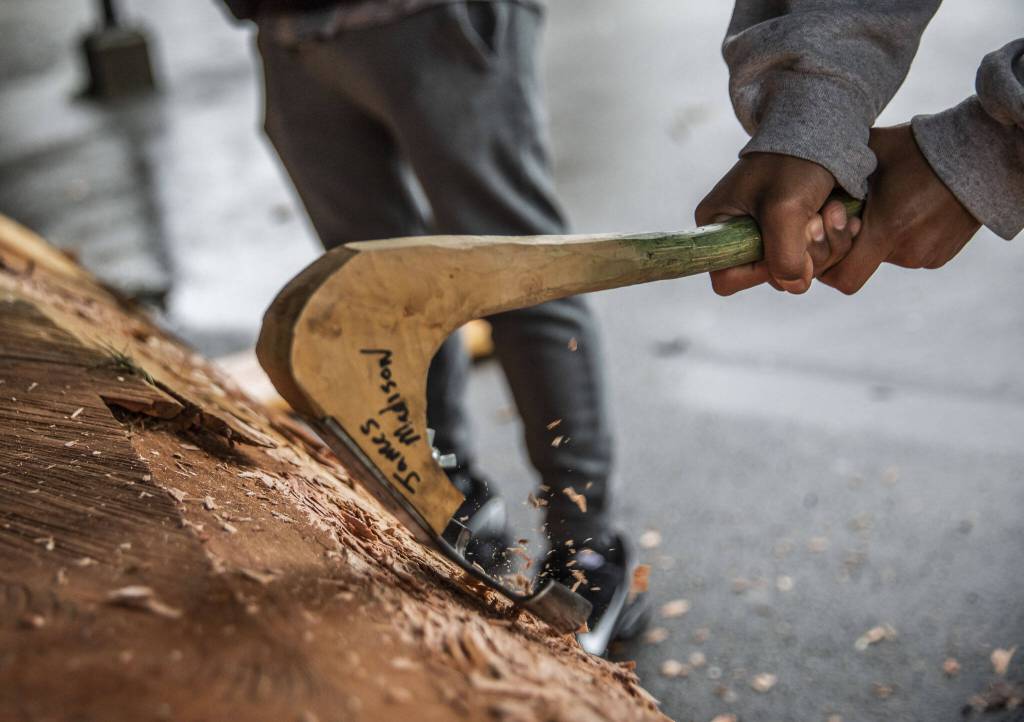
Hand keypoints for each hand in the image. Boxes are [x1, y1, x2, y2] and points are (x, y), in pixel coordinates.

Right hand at [696, 153, 858, 294]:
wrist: (825, 127)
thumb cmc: (795, 161)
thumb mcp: (785, 210)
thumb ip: (783, 256)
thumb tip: (795, 285)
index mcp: (716, 227)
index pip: (726, 277)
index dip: (757, 274)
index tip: (784, 248)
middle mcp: (737, 234)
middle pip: (767, 276)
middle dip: (799, 257)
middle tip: (816, 222)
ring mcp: (766, 233)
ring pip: (794, 268)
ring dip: (822, 247)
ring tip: (834, 212)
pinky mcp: (793, 228)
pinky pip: (812, 256)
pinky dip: (832, 241)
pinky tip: (842, 216)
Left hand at [819, 124, 980, 293]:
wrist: (978, 153)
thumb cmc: (916, 148)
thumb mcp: (869, 153)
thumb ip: (833, 177)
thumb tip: (794, 192)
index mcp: (888, 228)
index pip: (843, 278)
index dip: (826, 264)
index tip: (826, 235)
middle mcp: (908, 251)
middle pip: (859, 267)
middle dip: (847, 249)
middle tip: (850, 218)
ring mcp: (926, 256)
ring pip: (882, 260)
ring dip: (874, 240)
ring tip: (884, 207)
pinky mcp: (940, 256)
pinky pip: (906, 256)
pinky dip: (898, 240)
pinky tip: (906, 211)